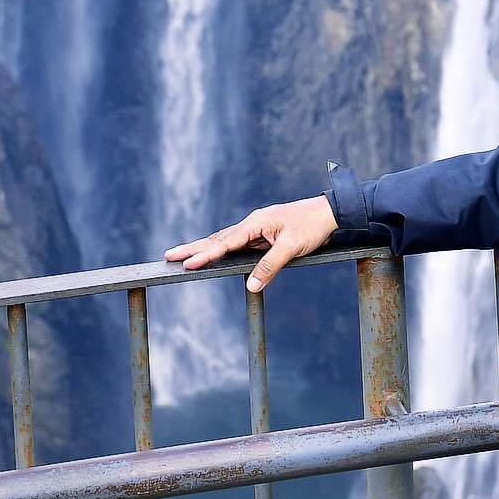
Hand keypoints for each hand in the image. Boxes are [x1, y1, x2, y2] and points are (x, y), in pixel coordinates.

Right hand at [165, 196, 337, 292]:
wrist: (330, 213)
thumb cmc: (312, 226)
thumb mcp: (292, 248)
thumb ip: (270, 266)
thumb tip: (250, 286)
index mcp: (256, 223)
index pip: (225, 242)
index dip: (205, 255)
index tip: (186, 264)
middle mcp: (253, 223)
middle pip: (217, 239)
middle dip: (193, 249)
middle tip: (168, 256)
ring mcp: (257, 229)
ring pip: (225, 241)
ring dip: (204, 248)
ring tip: (182, 256)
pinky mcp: (263, 235)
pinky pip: (237, 245)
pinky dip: (221, 250)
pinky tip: (213, 255)